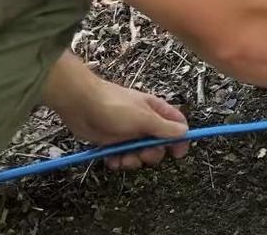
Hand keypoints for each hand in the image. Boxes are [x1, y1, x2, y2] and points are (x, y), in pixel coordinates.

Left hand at [44, 51, 189, 170]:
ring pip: (139, 154)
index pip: (177, 126)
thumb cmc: (114, 106)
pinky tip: (111, 160)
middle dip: (151, 154)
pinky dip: (118, 161)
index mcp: (156, 112)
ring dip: (132, 160)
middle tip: (142, 154)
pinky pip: (122, 157)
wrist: (81, 104)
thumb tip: (185, 132)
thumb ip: (165, 128)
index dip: (180, 140)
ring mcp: (128, 133)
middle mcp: (144, 123)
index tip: (177, 154)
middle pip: (158, 145)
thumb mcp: (144, 118)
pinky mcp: (113, 142)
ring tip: (122, 158)